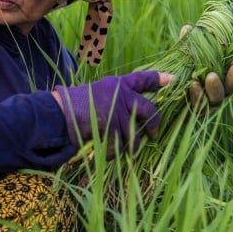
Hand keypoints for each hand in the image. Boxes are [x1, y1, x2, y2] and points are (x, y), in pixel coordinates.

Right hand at [54, 71, 172, 152]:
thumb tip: (134, 115)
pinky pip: (120, 146)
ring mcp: (118, 112)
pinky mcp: (113, 128)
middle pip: (149, 111)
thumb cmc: (73, 105)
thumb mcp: (97, 94)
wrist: (59, 114)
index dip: (158, 79)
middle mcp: (121, 96)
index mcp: (117, 85)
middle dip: (154, 125)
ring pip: (134, 136)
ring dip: (127, 146)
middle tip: (153, 134)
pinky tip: (104, 150)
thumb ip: (116, 99)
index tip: (173, 79)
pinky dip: (113, 152)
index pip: (142, 79)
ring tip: (119, 149)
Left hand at [180, 25, 232, 111]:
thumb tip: (188, 28)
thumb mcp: (183, 60)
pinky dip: (196, 94)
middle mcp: (219, 92)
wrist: (159, 106)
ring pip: (217, 98)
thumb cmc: (177, 76)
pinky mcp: (195, 115)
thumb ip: (188, 47)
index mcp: (221, 76)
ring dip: (216, 86)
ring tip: (211, 76)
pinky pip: (198, 106)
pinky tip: (194, 85)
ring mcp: (208, 105)